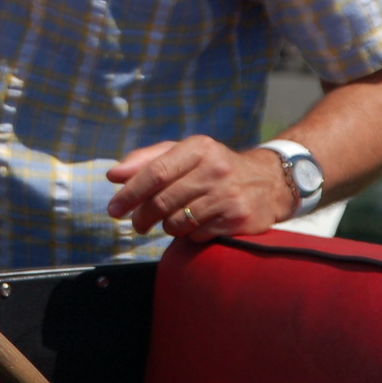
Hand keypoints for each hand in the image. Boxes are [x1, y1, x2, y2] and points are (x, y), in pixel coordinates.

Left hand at [104, 136, 294, 240]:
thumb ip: (147, 160)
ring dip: (167, 226)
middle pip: (162, 201)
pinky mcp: (236, 219)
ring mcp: (227, 195)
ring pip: (177, 222)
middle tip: (137, 223)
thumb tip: (114, 174)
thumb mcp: (184, 153)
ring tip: (171, 220)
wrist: (268, 182)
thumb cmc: (213, 167)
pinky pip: (196, 235)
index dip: (130, 192)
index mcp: (198, 147)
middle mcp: (214, 168)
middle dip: (142, 216)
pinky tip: (196, 224)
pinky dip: (189, 235)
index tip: (114, 208)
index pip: (156, 172)